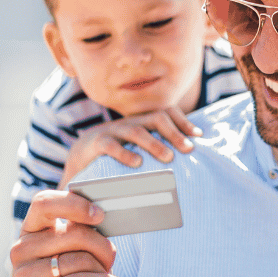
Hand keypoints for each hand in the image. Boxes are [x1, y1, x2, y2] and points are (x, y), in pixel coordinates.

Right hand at [10, 190, 124, 276]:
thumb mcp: (86, 255)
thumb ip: (86, 234)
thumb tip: (98, 215)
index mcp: (32, 234)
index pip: (44, 203)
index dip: (73, 204)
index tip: (99, 214)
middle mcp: (21, 252)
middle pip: (71, 233)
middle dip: (101, 246)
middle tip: (111, 259)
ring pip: (77, 260)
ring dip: (101, 270)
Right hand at [58, 108, 201, 186]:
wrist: (78, 160)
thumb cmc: (116, 160)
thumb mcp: (138, 152)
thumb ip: (157, 153)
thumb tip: (186, 164)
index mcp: (141, 122)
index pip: (166, 112)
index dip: (183, 122)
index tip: (199, 136)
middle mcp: (129, 123)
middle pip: (156, 118)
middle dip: (174, 132)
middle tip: (189, 149)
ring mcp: (112, 131)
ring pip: (136, 130)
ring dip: (154, 144)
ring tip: (169, 158)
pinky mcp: (96, 143)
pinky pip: (111, 145)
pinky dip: (125, 153)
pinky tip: (137, 163)